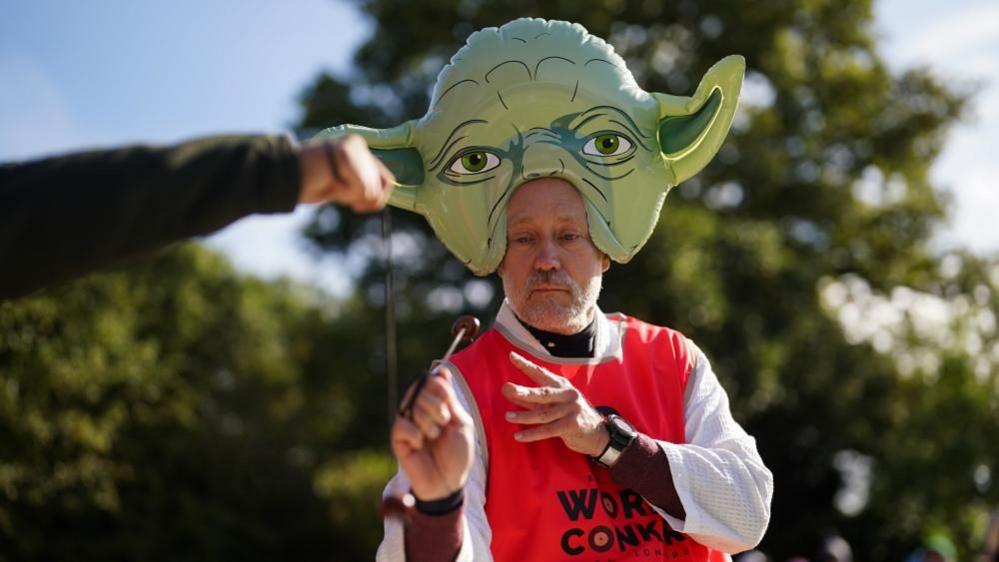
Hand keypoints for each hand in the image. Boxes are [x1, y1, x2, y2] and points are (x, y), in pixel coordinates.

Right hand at [298, 134, 394, 211]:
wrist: (283, 177)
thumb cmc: (310, 184)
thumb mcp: (343, 188)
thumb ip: (363, 187)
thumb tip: (379, 199)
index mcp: (359, 151)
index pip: (387, 180)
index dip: (377, 199)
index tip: (357, 207)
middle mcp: (358, 145)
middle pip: (379, 188)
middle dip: (358, 198)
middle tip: (334, 190)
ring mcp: (352, 148)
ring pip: (370, 189)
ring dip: (347, 195)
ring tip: (328, 184)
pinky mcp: (346, 154)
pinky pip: (360, 188)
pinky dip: (343, 193)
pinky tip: (327, 183)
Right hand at [391, 367, 473, 500]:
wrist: (449, 482)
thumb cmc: (458, 454)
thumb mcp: (461, 422)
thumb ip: (449, 398)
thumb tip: (441, 369)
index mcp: (436, 403)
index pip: (431, 380)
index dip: (440, 388)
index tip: (449, 406)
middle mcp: (420, 409)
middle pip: (421, 389)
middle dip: (437, 407)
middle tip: (444, 424)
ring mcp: (408, 422)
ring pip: (412, 405)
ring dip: (429, 422)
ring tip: (434, 437)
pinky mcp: (398, 438)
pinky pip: (402, 424)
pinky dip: (415, 434)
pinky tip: (420, 445)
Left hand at [502, 352, 608, 456]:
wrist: (596, 433)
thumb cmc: (569, 416)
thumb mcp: (551, 404)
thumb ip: (530, 399)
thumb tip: (507, 390)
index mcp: (561, 385)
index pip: (541, 373)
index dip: (526, 365)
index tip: (512, 356)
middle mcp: (567, 395)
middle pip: (542, 393)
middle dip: (523, 391)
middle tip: (506, 388)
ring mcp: (570, 409)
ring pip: (543, 413)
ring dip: (523, 416)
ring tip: (508, 416)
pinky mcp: (571, 425)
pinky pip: (548, 430)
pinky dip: (532, 434)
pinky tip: (519, 436)